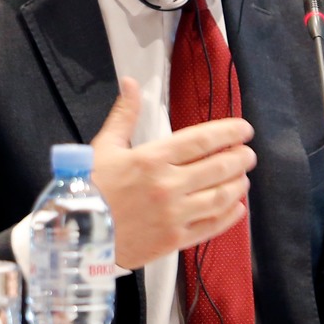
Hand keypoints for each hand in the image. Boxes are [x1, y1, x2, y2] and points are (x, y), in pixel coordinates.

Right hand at [89, 77, 255, 270]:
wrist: (75, 234)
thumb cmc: (88, 188)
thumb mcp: (104, 146)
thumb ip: (124, 114)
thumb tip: (131, 82)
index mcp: (152, 158)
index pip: (202, 140)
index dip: (229, 133)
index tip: (244, 130)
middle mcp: (167, 185)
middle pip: (218, 167)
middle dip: (240, 158)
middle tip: (248, 155)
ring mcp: (173, 215)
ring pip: (220, 197)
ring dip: (238, 186)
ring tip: (243, 179)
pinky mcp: (174, 241)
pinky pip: (211, 227)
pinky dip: (229, 216)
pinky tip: (236, 208)